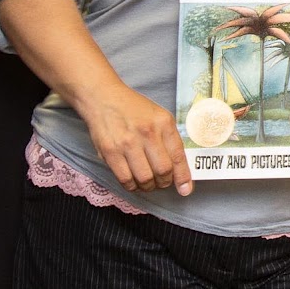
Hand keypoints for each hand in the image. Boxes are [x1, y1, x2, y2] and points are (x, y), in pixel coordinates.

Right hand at [76, 82, 192, 194]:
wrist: (104, 98)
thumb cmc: (134, 109)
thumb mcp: (159, 116)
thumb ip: (169, 139)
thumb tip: (179, 168)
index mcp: (163, 123)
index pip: (178, 156)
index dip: (183, 176)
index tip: (185, 189)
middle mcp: (147, 133)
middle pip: (162, 171)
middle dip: (165, 183)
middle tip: (163, 182)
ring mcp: (127, 143)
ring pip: (144, 178)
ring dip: (149, 187)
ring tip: (149, 183)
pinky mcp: (109, 152)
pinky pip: (125, 179)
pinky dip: (132, 186)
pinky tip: (135, 182)